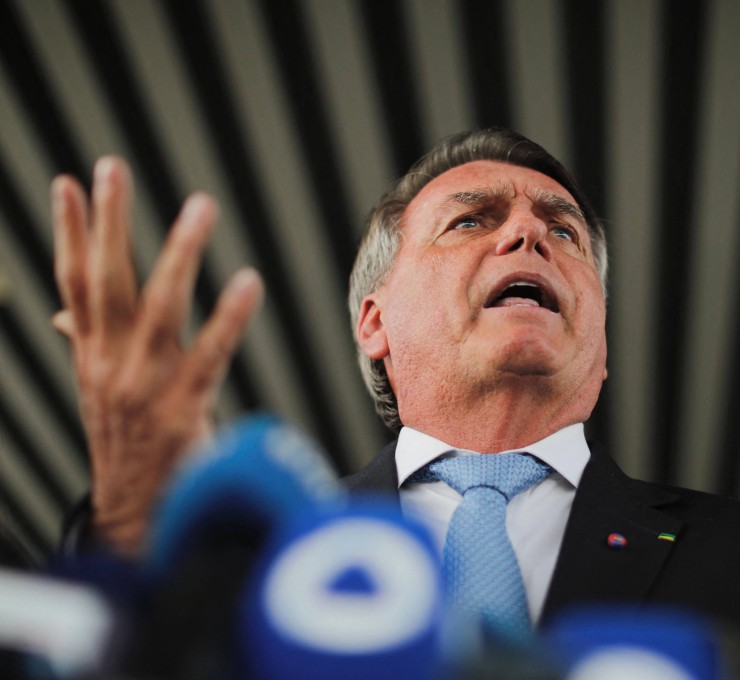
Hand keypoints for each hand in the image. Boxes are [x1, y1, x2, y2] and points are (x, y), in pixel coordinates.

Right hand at [52, 157, 263, 555]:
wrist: (138, 518)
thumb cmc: (131, 445)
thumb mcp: (102, 393)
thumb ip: (90, 347)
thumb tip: (63, 313)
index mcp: (91, 357)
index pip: (73, 284)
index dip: (69, 233)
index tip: (68, 183)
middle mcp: (109, 366)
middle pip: (104, 283)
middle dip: (106, 223)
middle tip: (112, 167)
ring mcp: (144, 388)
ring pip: (159, 308)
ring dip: (179, 253)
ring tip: (199, 206)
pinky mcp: (182, 412)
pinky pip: (209, 356)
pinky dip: (229, 318)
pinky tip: (249, 282)